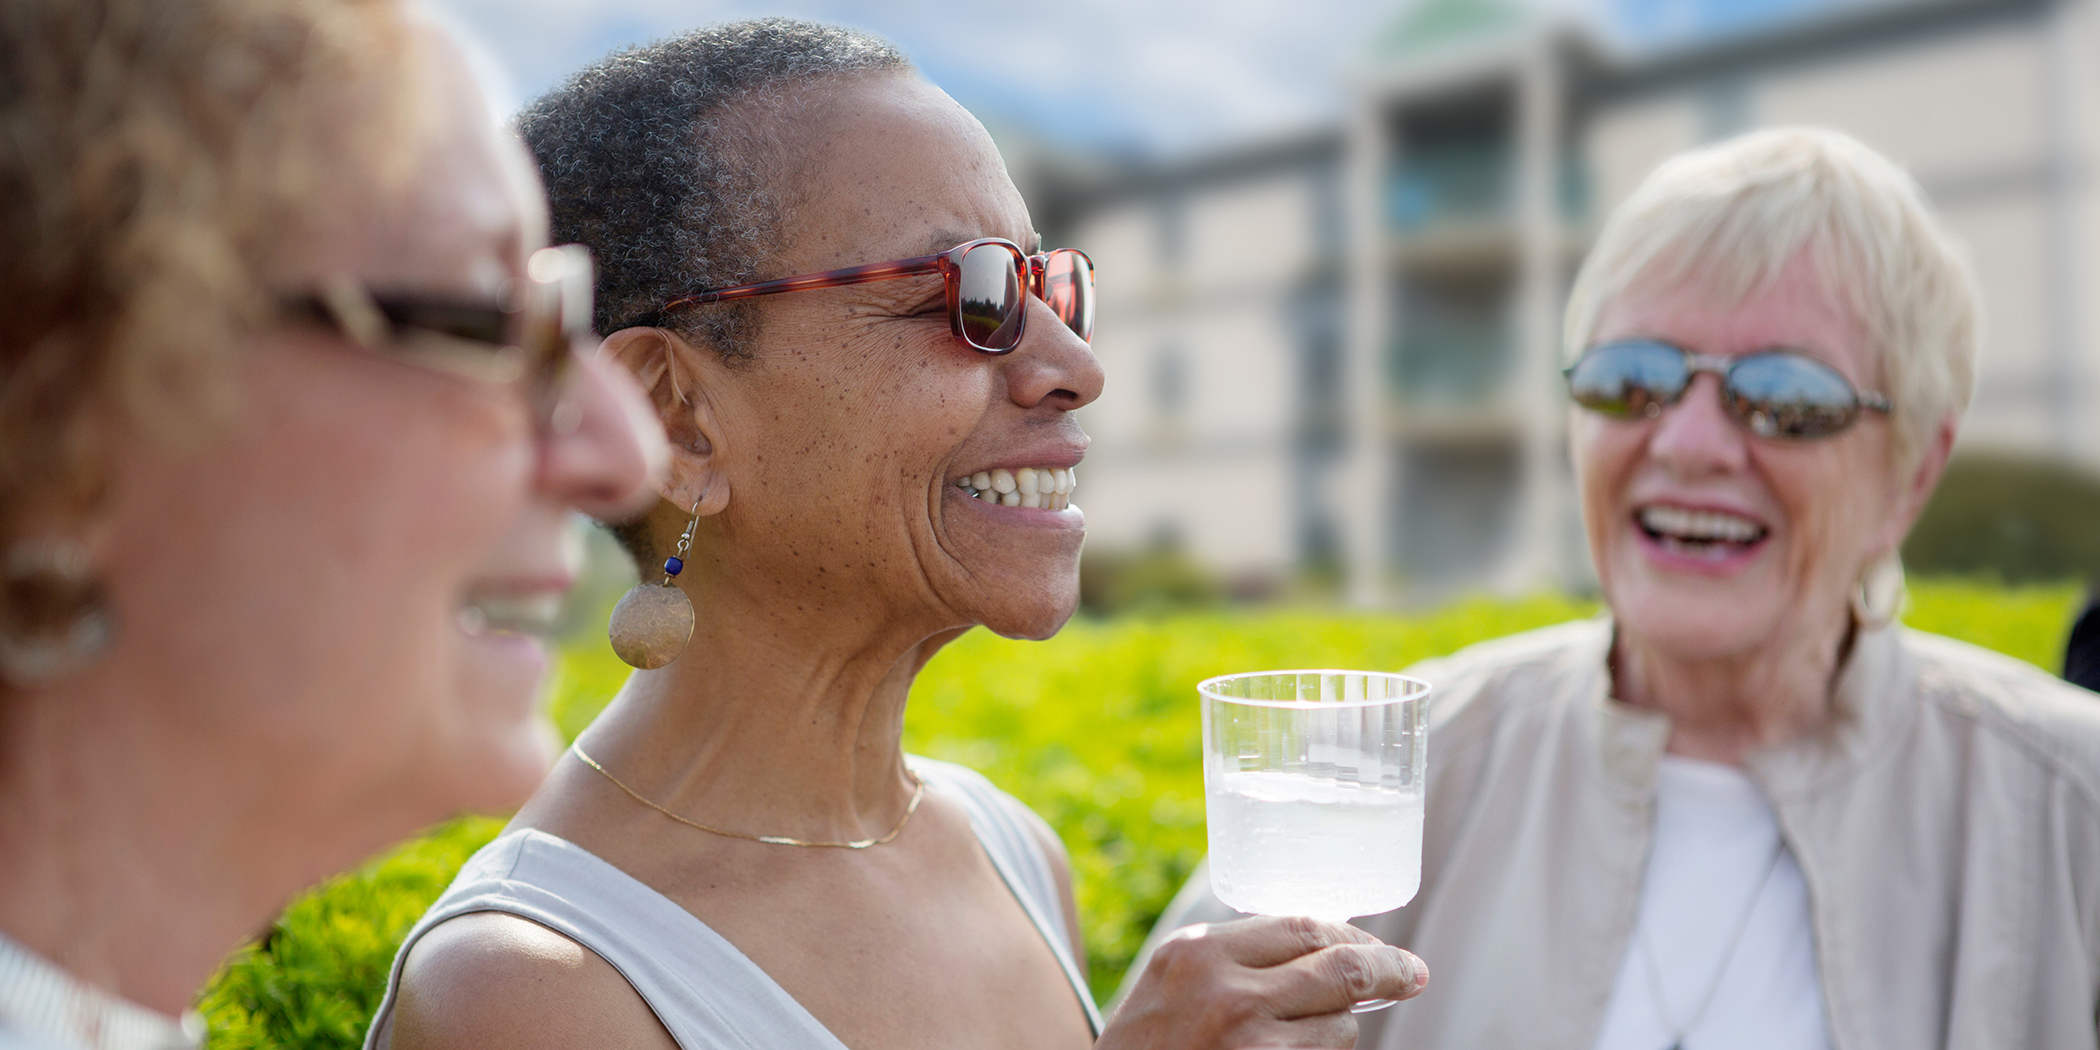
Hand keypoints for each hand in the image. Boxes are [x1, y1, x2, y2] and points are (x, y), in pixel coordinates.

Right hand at [1097, 916, 1427, 1049]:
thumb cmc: (1144, 1048)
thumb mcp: (1172, 981)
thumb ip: (1232, 957)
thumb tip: (1322, 944)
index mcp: (1199, 953)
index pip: (1303, 927)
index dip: (1354, 935)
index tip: (1381, 946)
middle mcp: (1227, 993)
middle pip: (1340, 969)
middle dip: (1388, 970)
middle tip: (1412, 974)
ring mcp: (1251, 1046)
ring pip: (1340, 1028)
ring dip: (1339, 1031)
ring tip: (1303, 1039)